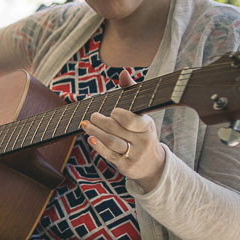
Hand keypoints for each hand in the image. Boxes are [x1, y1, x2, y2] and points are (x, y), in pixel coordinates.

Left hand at [80, 69, 165, 190]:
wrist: (153, 165)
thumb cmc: (142, 134)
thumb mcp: (142, 115)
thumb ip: (131, 93)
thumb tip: (123, 73)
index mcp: (147, 126)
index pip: (132, 120)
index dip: (119, 115)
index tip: (112, 111)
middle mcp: (142, 141)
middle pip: (118, 130)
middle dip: (102, 122)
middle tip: (92, 116)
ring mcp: (134, 155)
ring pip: (112, 142)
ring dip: (96, 132)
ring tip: (86, 125)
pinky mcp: (126, 166)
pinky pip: (109, 155)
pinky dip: (99, 146)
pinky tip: (90, 138)